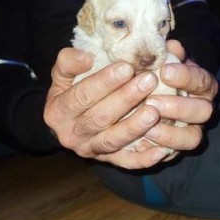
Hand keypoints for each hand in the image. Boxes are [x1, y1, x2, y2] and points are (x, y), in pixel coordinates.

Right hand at [44, 48, 169, 168]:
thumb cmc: (70, 92)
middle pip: (99, 118)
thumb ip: (68, 62)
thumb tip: (86, 57)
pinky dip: (144, 159)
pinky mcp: (107, 160)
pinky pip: (126, 162)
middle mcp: (71, 135)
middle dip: (125, 99)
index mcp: (58, 111)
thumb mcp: (61, 75)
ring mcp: (90, 150)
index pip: (82, 95)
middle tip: (149, 81)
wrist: (67, 122)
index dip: (104, 82)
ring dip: (135, 127)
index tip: (127, 67)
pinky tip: (162, 149)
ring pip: (113, 141)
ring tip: (154, 111)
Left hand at [144, 40, 217, 159]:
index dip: (185, 77)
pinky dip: (161, 150)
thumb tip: (173, 45)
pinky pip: (176, 154)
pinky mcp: (179, 147)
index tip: (164, 71)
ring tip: (148, 128)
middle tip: (152, 103)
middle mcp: (202, 109)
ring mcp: (192, 130)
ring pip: (193, 138)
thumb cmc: (159, 77)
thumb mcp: (164, 64)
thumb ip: (168, 56)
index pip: (201, 80)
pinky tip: (144, 143)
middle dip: (178, 108)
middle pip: (203, 111)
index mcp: (202, 86)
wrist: (156, 98)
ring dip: (171, 134)